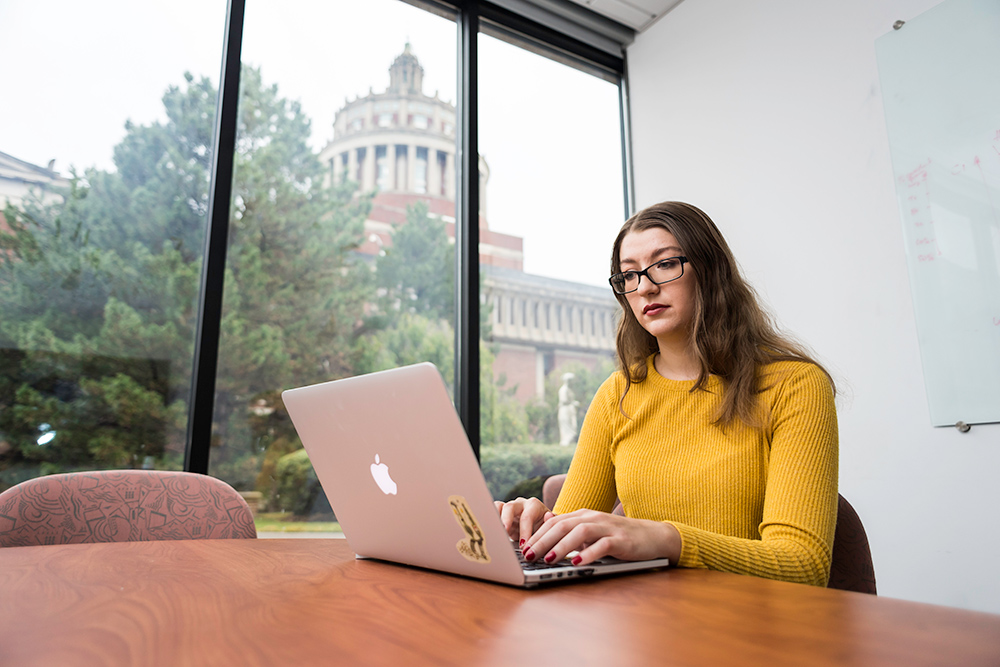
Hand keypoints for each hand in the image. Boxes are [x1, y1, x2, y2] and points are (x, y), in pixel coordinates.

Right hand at [493, 497, 554, 546]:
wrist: (538, 529)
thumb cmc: (545, 529)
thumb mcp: (550, 527)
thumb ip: (550, 523)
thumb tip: (548, 516)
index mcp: (534, 505)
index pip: (527, 516)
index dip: (524, 531)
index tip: (523, 546)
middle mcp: (520, 504)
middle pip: (510, 507)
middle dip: (506, 521)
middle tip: (504, 534)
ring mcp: (509, 507)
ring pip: (498, 507)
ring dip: (495, 519)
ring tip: (493, 531)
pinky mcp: (500, 513)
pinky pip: (492, 512)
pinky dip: (490, 520)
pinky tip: (490, 531)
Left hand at [521, 509, 680, 565]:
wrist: (652, 536)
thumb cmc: (618, 536)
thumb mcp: (592, 530)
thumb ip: (571, 527)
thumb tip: (546, 522)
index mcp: (584, 515)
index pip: (555, 522)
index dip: (538, 534)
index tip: (523, 549)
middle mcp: (594, 518)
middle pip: (563, 526)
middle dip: (543, 541)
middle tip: (529, 555)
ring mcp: (608, 528)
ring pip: (580, 533)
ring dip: (562, 546)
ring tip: (548, 559)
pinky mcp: (621, 540)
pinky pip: (603, 545)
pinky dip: (589, 553)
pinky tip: (578, 563)